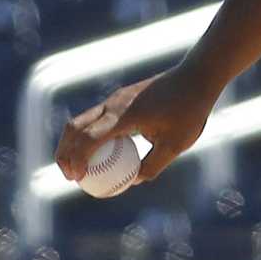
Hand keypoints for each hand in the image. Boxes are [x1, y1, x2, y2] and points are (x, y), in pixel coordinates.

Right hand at [54, 64, 217, 188]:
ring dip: (72, 143)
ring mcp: (115, 100)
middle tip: (69, 176)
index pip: (89, 138)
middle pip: (75, 128)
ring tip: (75, 167)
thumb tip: (132, 182)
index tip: (76, 178)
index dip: (77, 159)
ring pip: (81, 121)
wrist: (195, 77)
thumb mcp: (175, 144)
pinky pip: (95, 119)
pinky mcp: (120, 99)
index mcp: (124, 115)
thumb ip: (153, 164)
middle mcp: (113, 105)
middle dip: (65, 152)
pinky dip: (87, 136)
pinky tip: (96, 153)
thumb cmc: (189, 111)